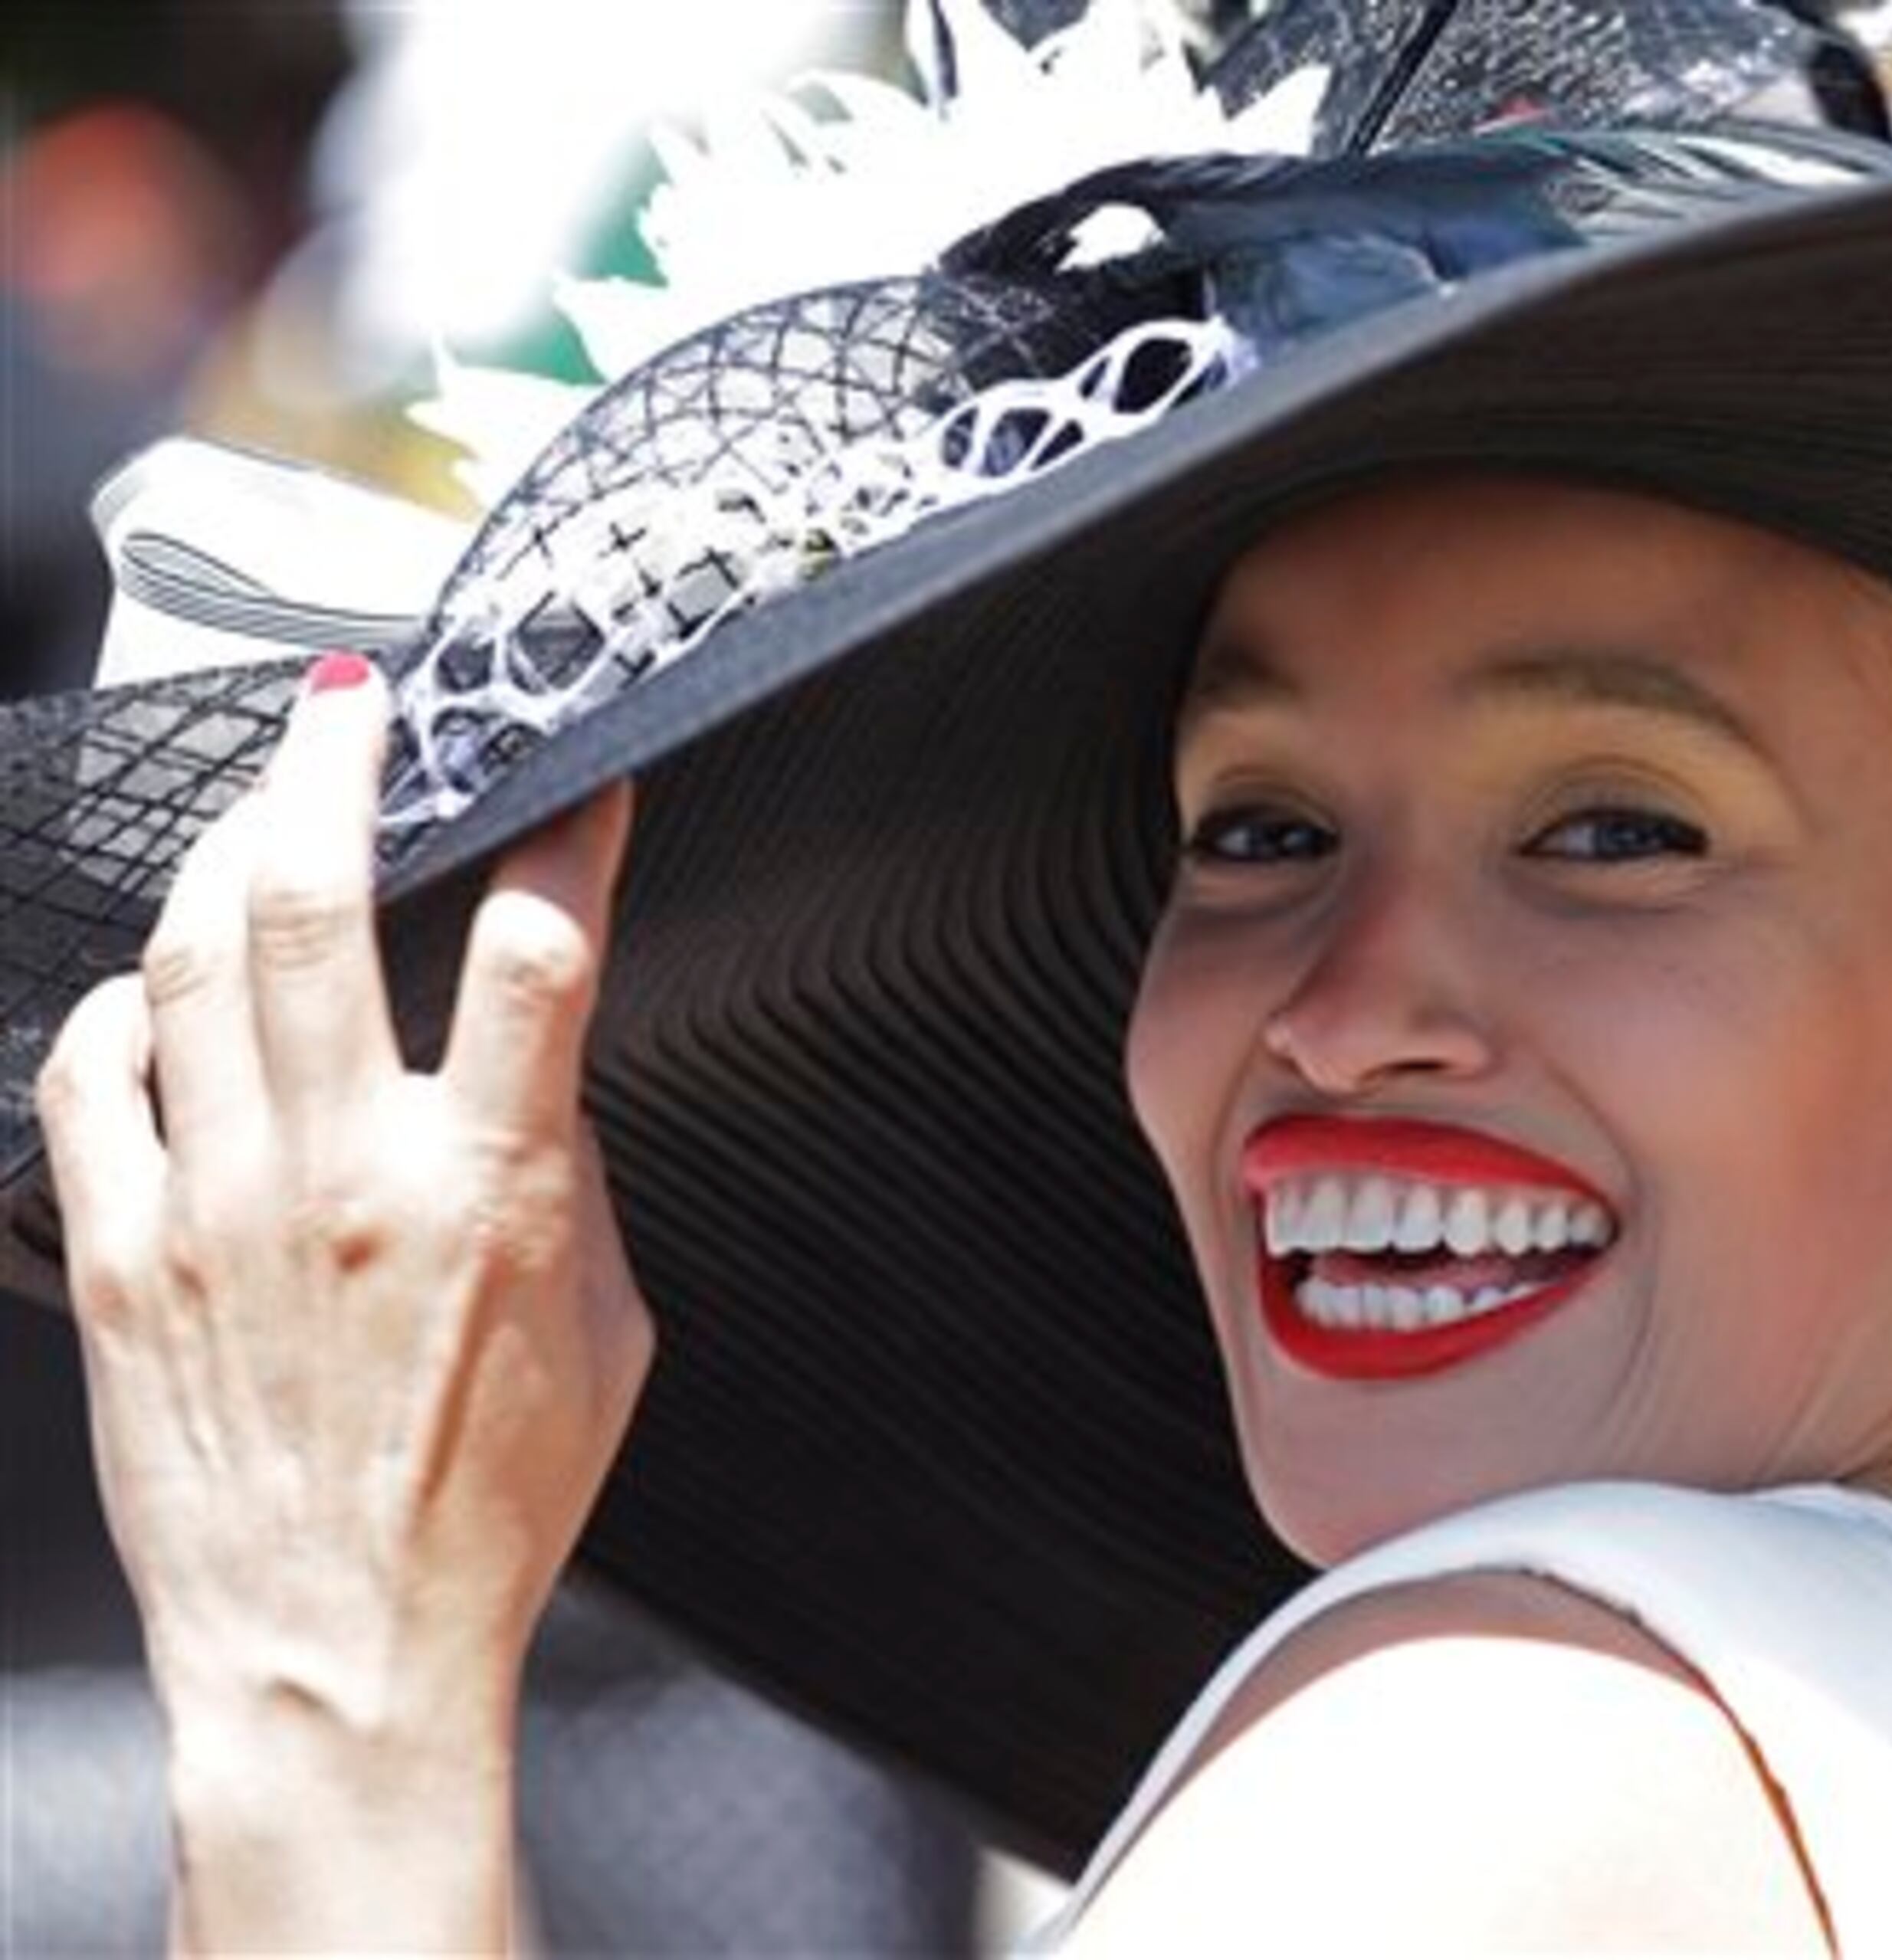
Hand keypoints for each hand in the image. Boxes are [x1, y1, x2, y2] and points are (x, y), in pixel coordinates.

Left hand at [34, 655, 650, 1737]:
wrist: (335, 1656)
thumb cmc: (485, 1505)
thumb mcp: (607, 1330)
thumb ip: (572, 1177)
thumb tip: (534, 1072)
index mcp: (491, 1194)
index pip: (539, 949)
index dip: (572, 829)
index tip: (584, 778)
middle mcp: (342, 1176)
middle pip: (319, 900)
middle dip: (340, 764)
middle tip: (357, 706)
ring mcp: (213, 1208)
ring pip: (193, 955)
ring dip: (229, 845)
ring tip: (259, 804)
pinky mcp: (115, 1257)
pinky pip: (92, 1071)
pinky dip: (125, 1000)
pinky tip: (159, 988)